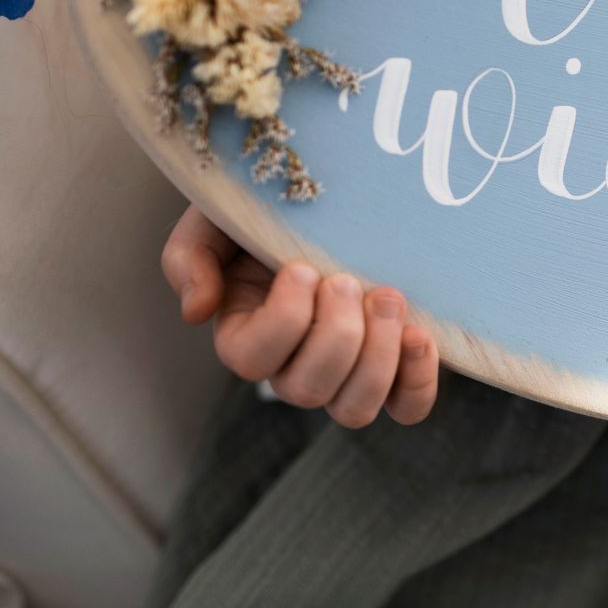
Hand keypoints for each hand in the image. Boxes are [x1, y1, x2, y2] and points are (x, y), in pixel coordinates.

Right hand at [159, 205, 438, 427]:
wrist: (331, 198)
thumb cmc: (269, 208)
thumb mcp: (217, 217)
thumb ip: (190, 256)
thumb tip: (196, 312)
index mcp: (244, 334)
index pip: (252, 359)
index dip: (282, 320)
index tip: (302, 267)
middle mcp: (290, 366)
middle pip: (307, 390)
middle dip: (335, 334)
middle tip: (345, 280)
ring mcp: (344, 374)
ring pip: (353, 408)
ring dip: (376, 356)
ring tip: (386, 296)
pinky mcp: (393, 370)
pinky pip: (406, 405)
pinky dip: (416, 380)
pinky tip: (418, 334)